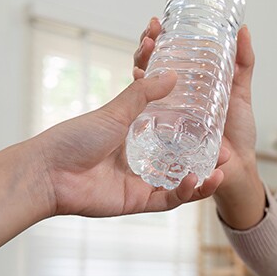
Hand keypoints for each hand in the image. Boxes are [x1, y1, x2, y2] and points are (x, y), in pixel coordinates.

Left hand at [28, 68, 226, 217]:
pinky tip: (197, 180)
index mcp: (136, 135)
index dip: (195, 127)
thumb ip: (144, 94)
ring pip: (180, 182)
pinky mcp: (137, 201)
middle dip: (206, 157)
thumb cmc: (74, 137)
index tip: (215, 119)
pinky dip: (185, 192)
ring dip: (203, 178)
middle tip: (227, 150)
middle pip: (182, 159)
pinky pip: (168, 199)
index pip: (173, 131)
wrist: (49, 171)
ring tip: (221, 169)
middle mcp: (141, 158)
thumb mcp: (115, 110)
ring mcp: (140, 181)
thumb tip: (173, 74)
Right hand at [134, 17, 264, 227]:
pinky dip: (139, 94)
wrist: (239, 170)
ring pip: (140, 89)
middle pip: (146, 71)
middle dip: (144, 48)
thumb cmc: (238, 135)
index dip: (154, 41)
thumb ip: (243, 64)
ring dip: (140, 65)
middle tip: (151, 32)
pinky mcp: (159, 138)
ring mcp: (160, 122)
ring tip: (148, 47)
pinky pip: (144, 117)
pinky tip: (140, 77)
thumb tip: (243, 29)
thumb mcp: (240, 94)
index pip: (160, 61)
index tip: (156, 22)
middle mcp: (166, 105)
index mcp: (182, 92)